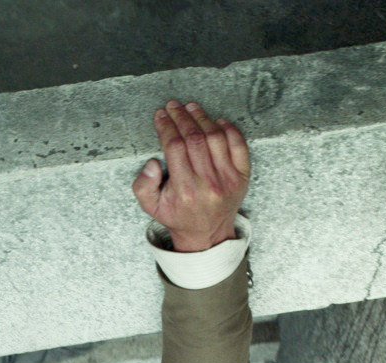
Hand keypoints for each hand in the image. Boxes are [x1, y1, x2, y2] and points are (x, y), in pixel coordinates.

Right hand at [132, 101, 250, 251]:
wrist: (207, 233)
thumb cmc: (178, 216)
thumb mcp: (151, 207)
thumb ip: (143, 185)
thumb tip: (152, 163)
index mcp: (185, 190)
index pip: (174, 146)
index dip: (166, 126)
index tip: (161, 115)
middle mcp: (208, 183)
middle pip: (194, 138)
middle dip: (182, 117)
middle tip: (174, 106)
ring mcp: (228, 179)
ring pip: (215, 138)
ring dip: (202, 118)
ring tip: (191, 108)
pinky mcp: (242, 176)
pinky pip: (239, 145)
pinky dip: (229, 129)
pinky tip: (217, 121)